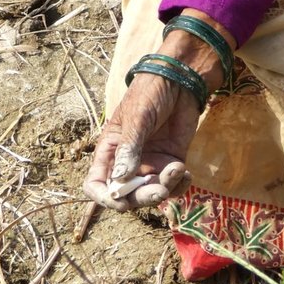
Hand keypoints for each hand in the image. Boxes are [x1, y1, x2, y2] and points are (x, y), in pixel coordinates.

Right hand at [85, 69, 199, 209]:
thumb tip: (121, 179)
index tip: (122, 202)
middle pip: (127, 194)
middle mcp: (127, 162)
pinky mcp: (171, 162)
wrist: (181, 81)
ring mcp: (150, 164)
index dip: (106, 197)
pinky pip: (172, 186)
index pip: (97, 184)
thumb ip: (130, 147)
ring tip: (178, 169)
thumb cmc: (151, 93)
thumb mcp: (137, 117)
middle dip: (143, 197)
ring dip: (165, 189)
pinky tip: (185, 172)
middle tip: (160, 191)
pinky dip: (179, 186)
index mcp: (110, 151)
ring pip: (152, 193)